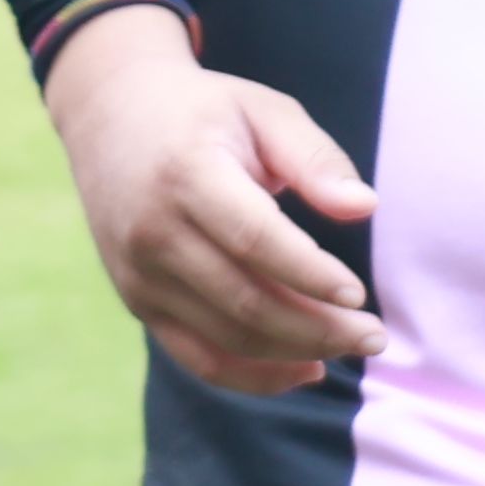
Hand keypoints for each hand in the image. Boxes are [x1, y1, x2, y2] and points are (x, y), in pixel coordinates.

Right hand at [43, 7, 384, 393]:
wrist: (111, 115)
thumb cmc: (204, 111)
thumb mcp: (262, 110)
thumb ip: (314, 157)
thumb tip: (366, 207)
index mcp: (186, 174)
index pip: (253, 239)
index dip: (309, 273)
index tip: (359, 294)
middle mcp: (153, 232)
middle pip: (243, 300)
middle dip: (316, 328)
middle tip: (374, 337)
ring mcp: (140, 274)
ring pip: (225, 337)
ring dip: (294, 353)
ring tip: (351, 346)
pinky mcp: (137, 301)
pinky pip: (196, 357)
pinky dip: (252, 375)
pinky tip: (304, 368)